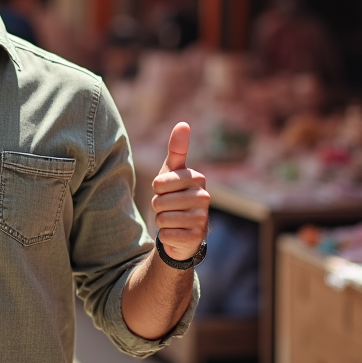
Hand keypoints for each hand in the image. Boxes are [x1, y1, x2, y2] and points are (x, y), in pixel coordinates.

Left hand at [151, 122, 209, 261]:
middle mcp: (205, 198)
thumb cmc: (175, 196)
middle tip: (169, 208)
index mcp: (197, 178)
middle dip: (158, 206)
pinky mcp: (196, 238)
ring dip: (162, 221)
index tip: (166, 190)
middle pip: (159, 201)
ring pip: (162, 218)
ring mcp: (202, 219)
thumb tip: (183, 123)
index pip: (159, 182)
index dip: (157, 189)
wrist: (183, 230)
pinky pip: (166, 235)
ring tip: (173, 219)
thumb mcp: (172, 172)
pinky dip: (165, 235)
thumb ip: (177, 149)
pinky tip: (177, 233)